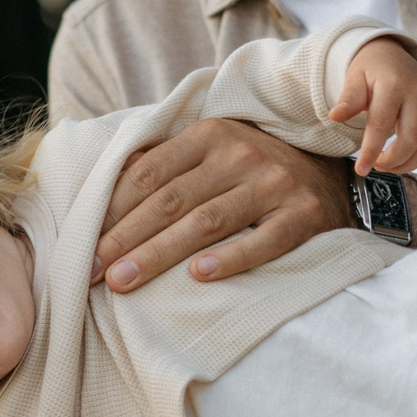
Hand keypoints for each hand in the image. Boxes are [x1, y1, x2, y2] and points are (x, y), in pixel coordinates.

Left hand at [94, 117, 353, 291]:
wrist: (333, 177)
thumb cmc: (255, 171)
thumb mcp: (214, 150)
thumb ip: (166, 162)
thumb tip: (103, 186)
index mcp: (210, 134)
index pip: (149, 174)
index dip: (112, 210)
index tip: (82, 244)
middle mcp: (240, 153)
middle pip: (171, 200)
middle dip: (125, 239)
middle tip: (92, 272)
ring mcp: (274, 183)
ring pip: (207, 222)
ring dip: (160, 254)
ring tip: (124, 282)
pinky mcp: (304, 214)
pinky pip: (264, 240)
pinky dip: (231, 258)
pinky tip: (199, 276)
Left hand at [332, 39, 416, 174]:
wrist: (395, 56)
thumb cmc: (372, 70)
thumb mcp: (355, 78)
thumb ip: (348, 99)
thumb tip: (334, 116)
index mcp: (394, 84)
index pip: (382, 124)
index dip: (371, 151)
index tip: (360, 170)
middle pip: (411, 140)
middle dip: (392, 162)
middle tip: (376, 164)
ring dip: (407, 164)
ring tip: (389, 163)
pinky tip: (408, 158)